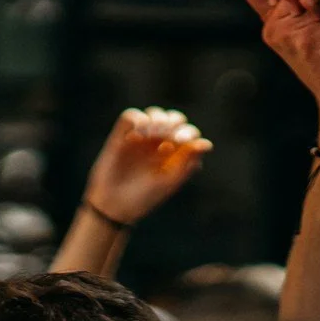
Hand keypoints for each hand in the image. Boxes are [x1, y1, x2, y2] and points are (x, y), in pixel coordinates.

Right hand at [82, 107, 212, 223]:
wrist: (113, 207)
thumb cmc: (143, 199)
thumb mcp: (168, 183)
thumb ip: (186, 164)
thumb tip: (207, 144)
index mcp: (174, 154)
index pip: (187, 133)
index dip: (187, 132)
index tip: (181, 141)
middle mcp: (158, 143)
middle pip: (173, 119)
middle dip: (173, 122)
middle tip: (167, 135)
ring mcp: (140, 137)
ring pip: (153, 113)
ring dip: (157, 118)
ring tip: (152, 133)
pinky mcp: (120, 135)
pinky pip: (130, 116)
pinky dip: (137, 118)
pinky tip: (138, 133)